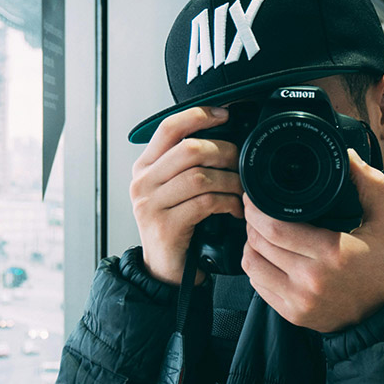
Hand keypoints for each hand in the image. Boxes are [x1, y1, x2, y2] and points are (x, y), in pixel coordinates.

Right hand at [129, 106, 243, 285]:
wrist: (165, 269)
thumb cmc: (177, 226)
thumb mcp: (175, 189)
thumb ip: (188, 164)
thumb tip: (224, 136)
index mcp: (145, 166)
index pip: (169, 127)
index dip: (199, 116)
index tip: (225, 114)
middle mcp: (142, 182)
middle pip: (190, 149)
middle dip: (224, 152)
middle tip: (240, 162)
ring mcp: (150, 204)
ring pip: (200, 176)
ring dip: (230, 181)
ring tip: (240, 190)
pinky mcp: (165, 226)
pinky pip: (205, 203)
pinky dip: (227, 203)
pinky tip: (234, 209)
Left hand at [242, 149, 383, 332]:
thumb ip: (370, 184)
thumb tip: (349, 156)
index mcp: (331, 252)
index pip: (274, 227)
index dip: (255, 208)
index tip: (253, 196)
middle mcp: (310, 279)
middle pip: (258, 242)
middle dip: (251, 221)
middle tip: (255, 210)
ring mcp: (299, 300)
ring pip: (251, 264)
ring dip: (249, 244)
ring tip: (259, 232)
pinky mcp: (293, 315)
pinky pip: (258, 286)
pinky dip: (256, 267)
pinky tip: (267, 256)